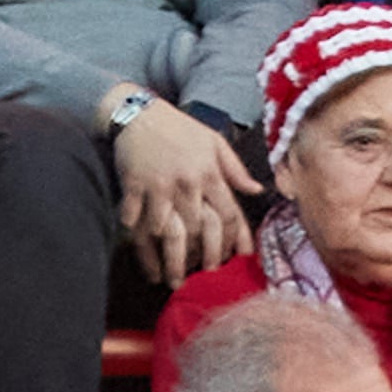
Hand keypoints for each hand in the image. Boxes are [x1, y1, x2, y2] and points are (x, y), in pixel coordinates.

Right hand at [110, 97, 260, 286]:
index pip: (229, 214)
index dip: (233, 241)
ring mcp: (159, 186)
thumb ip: (235, 169)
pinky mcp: (134, 187)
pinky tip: (138, 252)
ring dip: (167, 257)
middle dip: (200, 258)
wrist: (140, 112)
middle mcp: (187, 182)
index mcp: (209, 173)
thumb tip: (257, 191)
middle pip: (198, 230)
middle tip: (201, 279)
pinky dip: (135, 235)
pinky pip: (135, 218)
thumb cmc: (180, 128)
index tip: (232, 261)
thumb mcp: (214, 142)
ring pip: (167, 230)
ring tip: (168, 278)